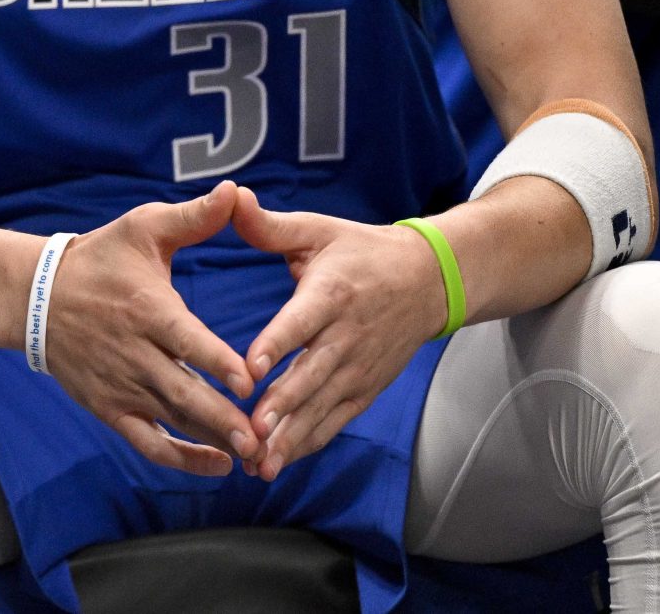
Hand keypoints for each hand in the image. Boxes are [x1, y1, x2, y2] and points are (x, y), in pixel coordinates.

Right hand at [39, 183, 258, 476]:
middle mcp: (134, 352)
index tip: (248, 382)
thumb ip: (193, 218)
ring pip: (170, 420)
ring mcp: (120, 385)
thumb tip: (234, 192)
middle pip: (181, 392)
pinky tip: (217, 465)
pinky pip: (147, 441)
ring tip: (251, 455)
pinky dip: (180, 459)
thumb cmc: (100, 259)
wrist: (37, 296)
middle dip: (221, 418)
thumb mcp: (143, 228)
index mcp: (147, 308)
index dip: (216, 362)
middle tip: (260, 438)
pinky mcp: (109, 407)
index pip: (185, 340)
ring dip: (210, 441)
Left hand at [233, 189, 446, 479]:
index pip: (301, 322)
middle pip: (312, 375)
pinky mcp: (365, 388)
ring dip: (292, 436)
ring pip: (322, 406)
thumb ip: (269, 225)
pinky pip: (336, 420)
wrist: (428, 280)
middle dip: (282, 406)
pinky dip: (310, 441)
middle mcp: (347, 336)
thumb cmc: (359, 252)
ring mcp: (358, 368)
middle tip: (250, 431)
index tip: (250, 368)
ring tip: (259, 462)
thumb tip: (231, 197)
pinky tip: (280, 461)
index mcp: (332, 293)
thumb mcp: (318, 230)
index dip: (277, 345)